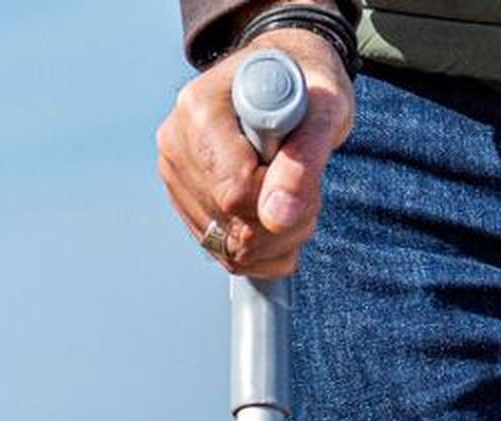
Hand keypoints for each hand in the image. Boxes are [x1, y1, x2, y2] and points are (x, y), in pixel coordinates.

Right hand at [158, 28, 357, 279]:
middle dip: (287, 221)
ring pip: (232, 250)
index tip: (303, 170)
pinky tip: (281, 215)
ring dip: (281, 238)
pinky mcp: (186, 205)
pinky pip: (228, 256)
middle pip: (234, 226)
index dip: (281, 197)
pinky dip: (268, 250)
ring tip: (294, 192)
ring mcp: (175, 177)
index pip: (234, 191)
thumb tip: (277, 217)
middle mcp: (175, 144)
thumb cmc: (308, 87)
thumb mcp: (325, 109)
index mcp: (199, 109)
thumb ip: (304, 160)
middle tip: (307, 183)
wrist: (286, 84)